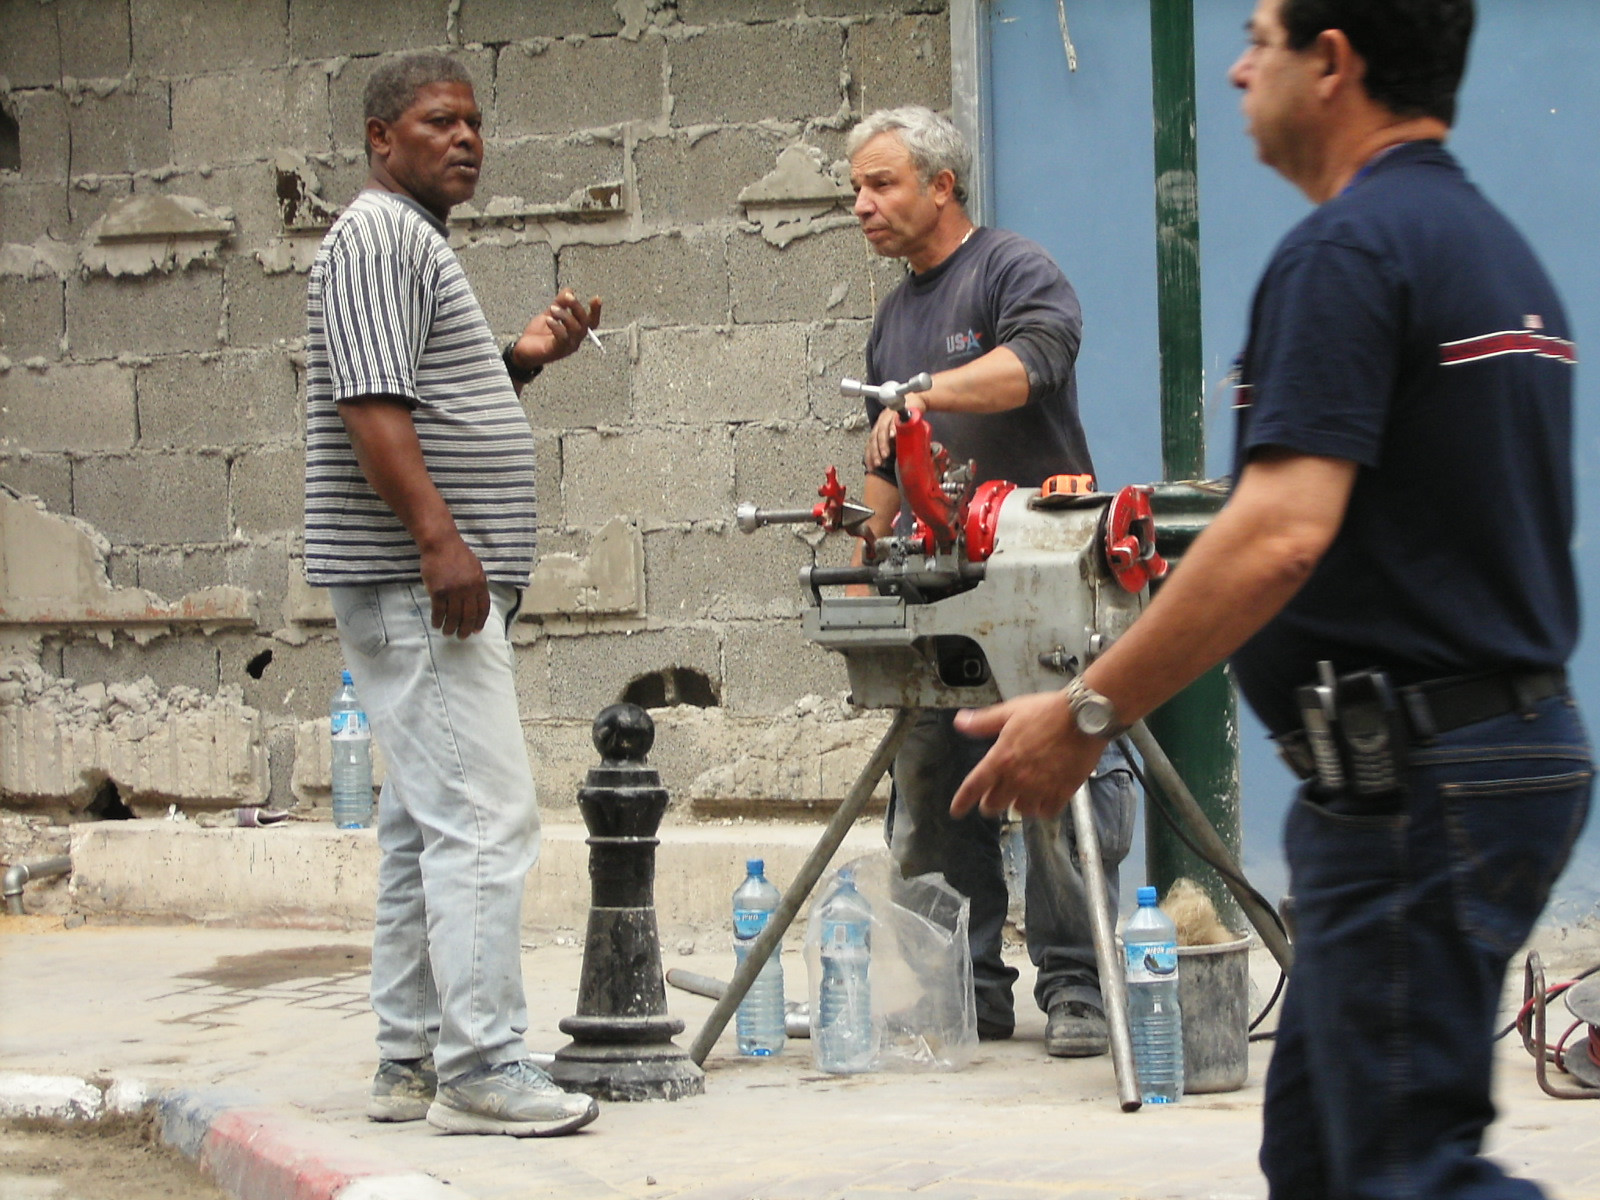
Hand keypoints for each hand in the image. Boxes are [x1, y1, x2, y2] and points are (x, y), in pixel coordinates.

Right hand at [420, 535, 488, 638]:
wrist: (441, 544)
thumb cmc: (458, 554)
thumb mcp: (476, 568)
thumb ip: (478, 584)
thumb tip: (478, 601)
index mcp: (480, 583)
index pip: (483, 608)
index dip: (480, 621)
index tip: (476, 630)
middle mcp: (469, 589)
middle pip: (469, 615)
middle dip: (465, 629)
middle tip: (462, 637)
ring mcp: (453, 591)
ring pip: (454, 616)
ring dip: (450, 627)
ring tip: (448, 633)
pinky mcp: (438, 591)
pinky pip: (439, 611)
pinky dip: (437, 620)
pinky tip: (436, 624)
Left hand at [512, 289, 601, 367]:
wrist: (522, 350)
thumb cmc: (538, 335)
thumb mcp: (549, 314)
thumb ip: (559, 303)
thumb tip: (569, 290)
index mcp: (575, 331)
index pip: (591, 322)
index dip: (596, 311)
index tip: (597, 298)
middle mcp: (575, 340)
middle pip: (585, 323)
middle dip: (577, 307)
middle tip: (567, 297)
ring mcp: (568, 346)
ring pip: (575, 329)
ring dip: (565, 316)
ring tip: (553, 309)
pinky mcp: (558, 351)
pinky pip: (563, 338)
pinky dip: (557, 327)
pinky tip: (548, 320)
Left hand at [865, 394, 924, 469]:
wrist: (916, 400)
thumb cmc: (906, 418)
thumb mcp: (898, 432)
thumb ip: (893, 443)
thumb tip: (892, 459)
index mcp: (879, 427)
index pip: (871, 443)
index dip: (870, 455)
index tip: (872, 467)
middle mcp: (881, 421)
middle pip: (874, 437)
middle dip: (875, 451)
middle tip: (878, 463)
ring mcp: (889, 415)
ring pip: (882, 429)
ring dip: (883, 443)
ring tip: (885, 454)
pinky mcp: (898, 410)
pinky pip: (894, 419)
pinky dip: (893, 428)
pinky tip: (894, 436)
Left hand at [949, 689, 1104, 819]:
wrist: (1084, 717)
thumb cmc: (1046, 711)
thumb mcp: (1010, 711)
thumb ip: (983, 722)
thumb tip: (959, 722)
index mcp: (1001, 758)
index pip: (974, 786)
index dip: (963, 801)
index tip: (956, 811)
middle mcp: (1018, 778)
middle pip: (995, 804)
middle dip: (991, 803)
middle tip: (994, 798)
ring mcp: (1040, 788)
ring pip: (1021, 810)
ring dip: (1018, 804)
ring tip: (1021, 795)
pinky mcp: (1062, 792)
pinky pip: (1046, 812)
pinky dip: (1042, 809)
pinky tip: (1043, 799)